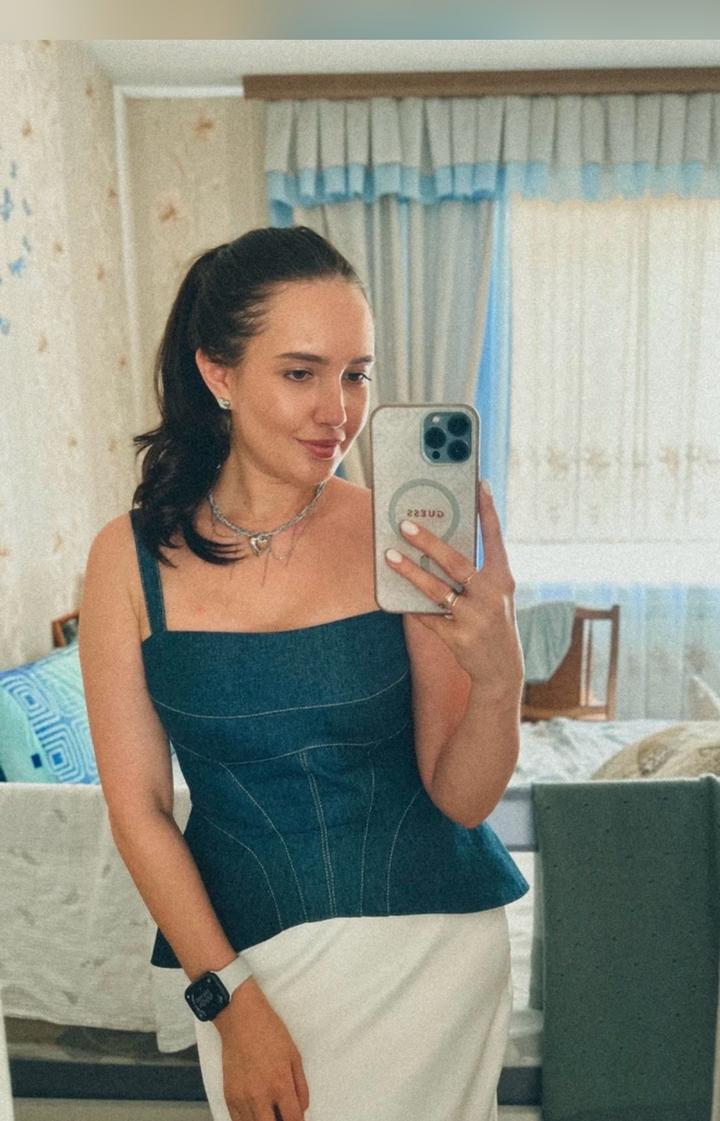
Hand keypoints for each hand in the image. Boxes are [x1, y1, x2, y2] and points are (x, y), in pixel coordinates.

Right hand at [213, 977, 309, 1120]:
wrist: (241, 1018)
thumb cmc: (269, 1032)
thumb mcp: (294, 1055)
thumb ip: (301, 1086)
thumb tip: (302, 1109)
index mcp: (280, 1084)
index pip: (293, 1120)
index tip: (296, 1119)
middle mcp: (260, 1096)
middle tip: (283, 1115)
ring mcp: (242, 1098)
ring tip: (270, 1113)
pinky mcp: (229, 1096)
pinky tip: (256, 1113)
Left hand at [384, 479, 523, 690]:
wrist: (502, 668)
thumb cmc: (492, 620)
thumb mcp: (494, 594)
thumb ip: (474, 571)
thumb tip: (436, 544)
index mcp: (503, 578)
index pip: (495, 538)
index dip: (487, 511)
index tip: (478, 484)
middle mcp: (491, 595)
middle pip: (456, 562)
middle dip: (429, 542)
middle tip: (405, 525)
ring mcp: (475, 618)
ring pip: (436, 590)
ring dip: (410, 572)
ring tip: (389, 556)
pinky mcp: (458, 638)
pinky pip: (427, 617)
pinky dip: (410, 606)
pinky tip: (394, 596)